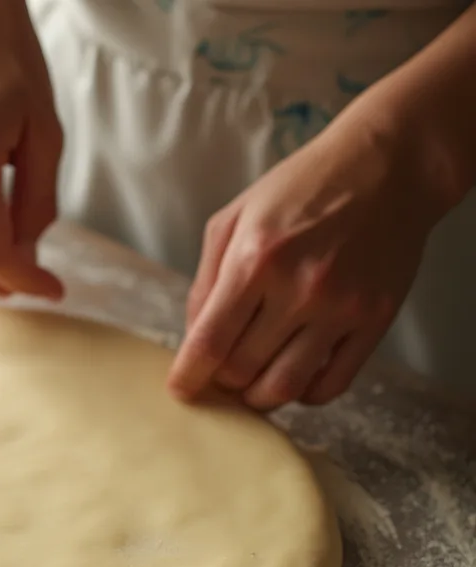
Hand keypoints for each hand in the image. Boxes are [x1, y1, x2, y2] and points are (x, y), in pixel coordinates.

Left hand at [168, 112, 440, 408]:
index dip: (188, 377)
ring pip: (285, 387)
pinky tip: (294, 374)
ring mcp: (341, 307)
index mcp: (255, 260)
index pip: (210, 342)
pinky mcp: (375, 320)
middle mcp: (299, 288)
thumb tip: (192, 341)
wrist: (388, 166)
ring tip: (252, 383)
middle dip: (223, 381)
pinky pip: (331, 385)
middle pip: (243, 371)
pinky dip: (304, 394)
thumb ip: (206, 283)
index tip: (180, 391)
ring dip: (259, 397)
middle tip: (221, 373)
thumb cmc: (302, 190)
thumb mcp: (234, 220)